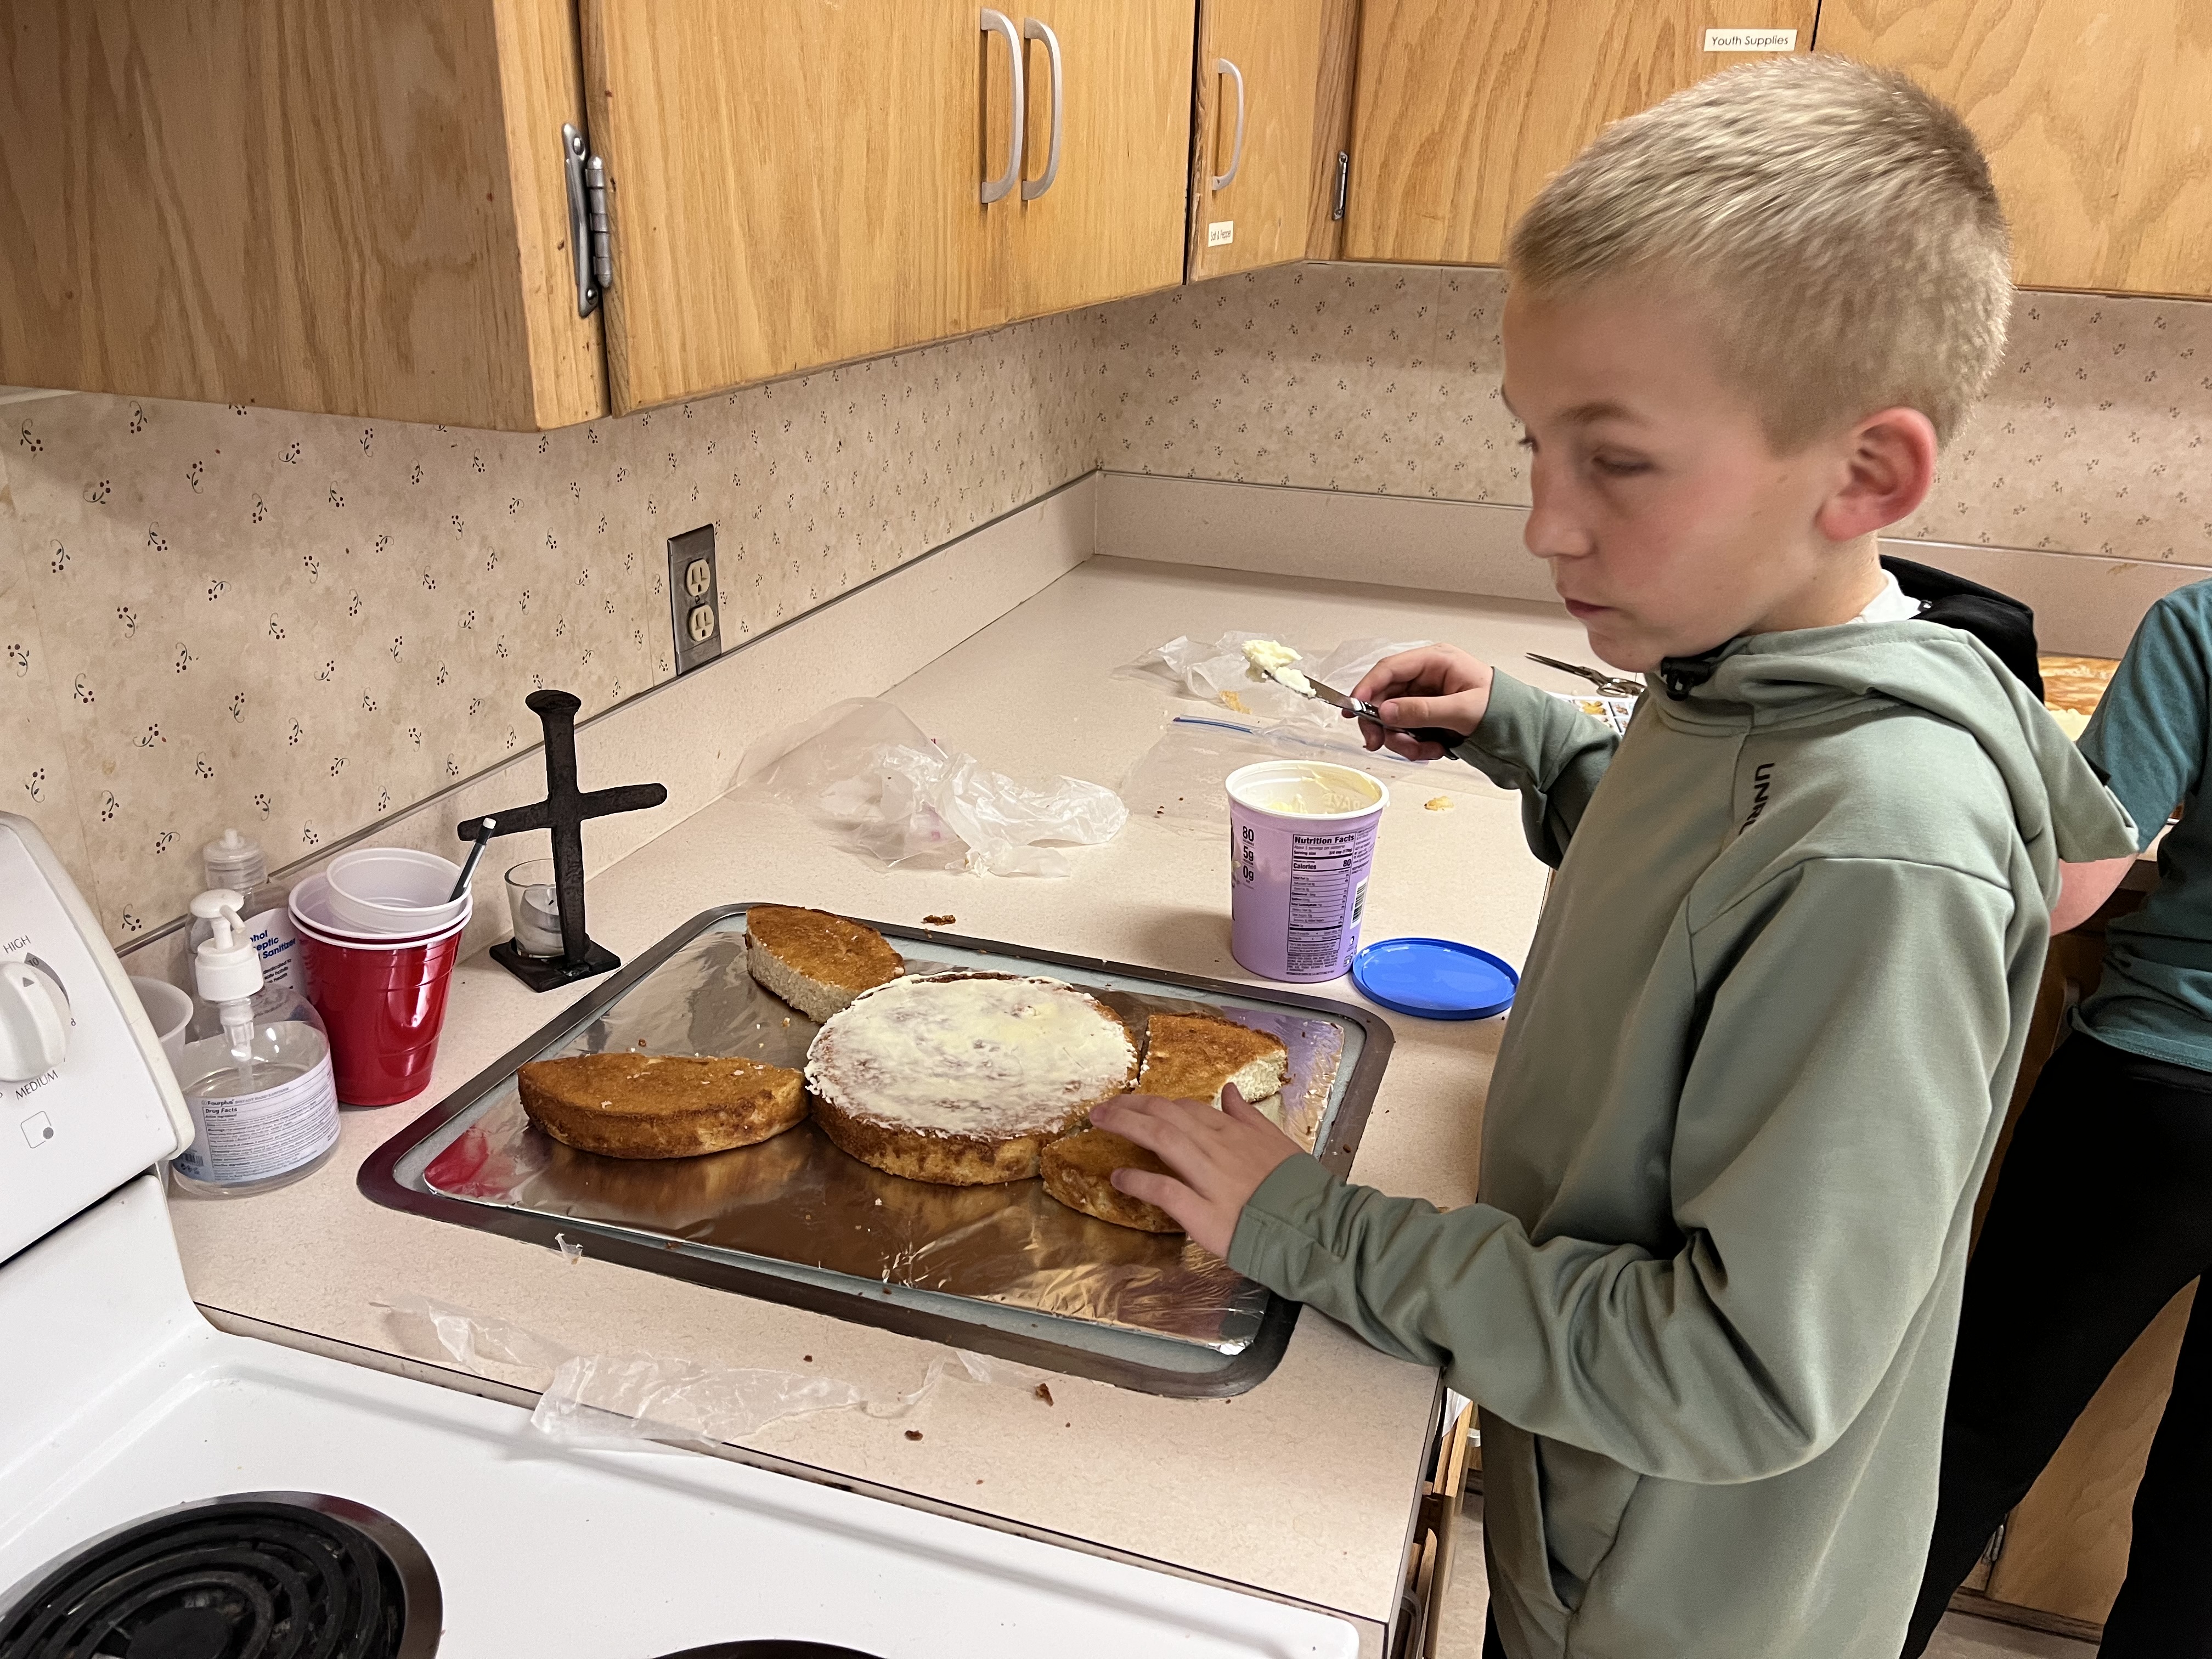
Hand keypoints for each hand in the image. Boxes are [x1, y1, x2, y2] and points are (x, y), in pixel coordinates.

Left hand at [1087, 1084, 1302, 1256]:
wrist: (1318, 1226)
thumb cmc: (1300, 1188)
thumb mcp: (1279, 1142)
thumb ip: (1249, 1117)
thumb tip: (1229, 1091)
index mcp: (1235, 1133)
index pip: (1187, 1109)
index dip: (1156, 1104)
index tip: (1136, 1105)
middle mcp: (1218, 1149)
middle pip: (1166, 1117)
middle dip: (1130, 1107)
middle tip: (1101, 1108)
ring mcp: (1210, 1180)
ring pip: (1162, 1140)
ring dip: (1126, 1126)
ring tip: (1099, 1122)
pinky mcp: (1205, 1214)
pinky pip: (1166, 1191)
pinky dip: (1139, 1182)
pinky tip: (1119, 1178)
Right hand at [1350, 645, 1493, 760]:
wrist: (1520, 729)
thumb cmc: (1501, 708)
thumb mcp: (1462, 710)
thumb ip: (1422, 711)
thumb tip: (1386, 712)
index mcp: (1435, 661)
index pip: (1390, 669)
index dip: (1367, 687)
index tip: (1353, 708)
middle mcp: (1425, 677)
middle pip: (1384, 697)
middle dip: (1383, 724)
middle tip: (1377, 743)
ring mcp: (1424, 698)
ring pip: (1392, 718)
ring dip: (1402, 740)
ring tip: (1426, 751)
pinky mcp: (1426, 716)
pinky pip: (1406, 731)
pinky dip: (1414, 745)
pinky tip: (1434, 749)